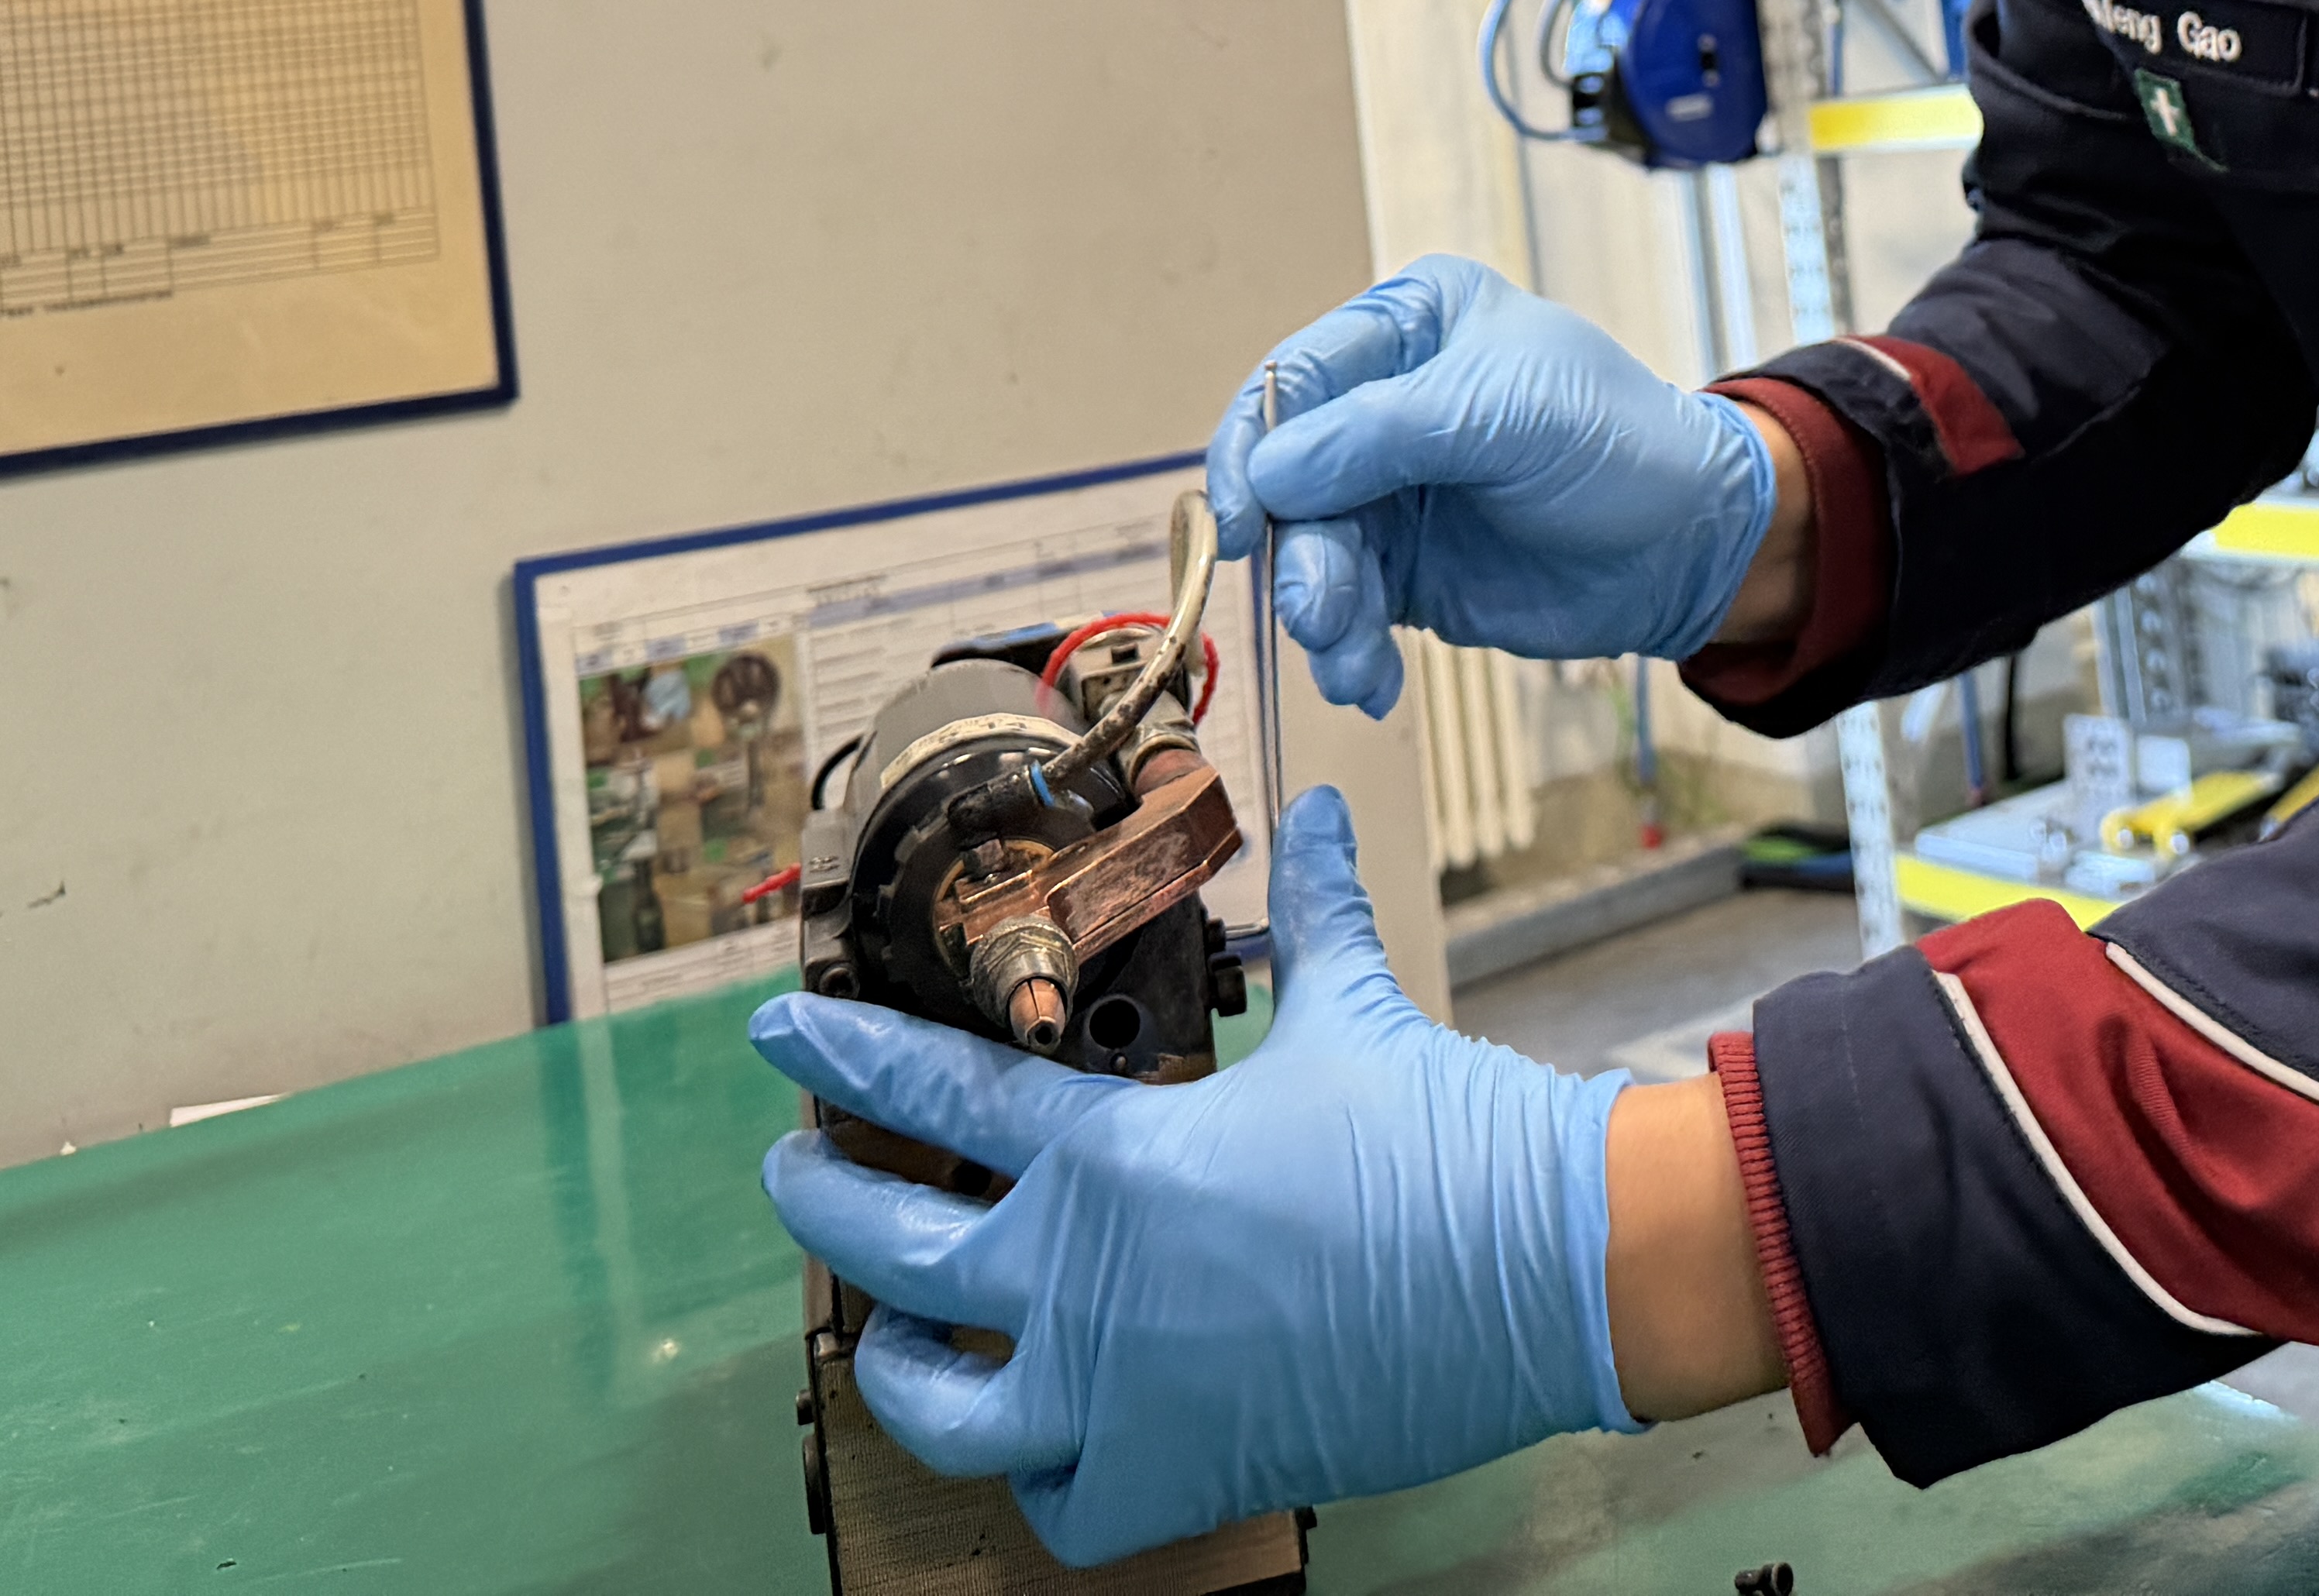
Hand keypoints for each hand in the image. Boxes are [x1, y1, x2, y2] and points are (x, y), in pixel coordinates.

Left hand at [754, 789, 1631, 1567]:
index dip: (842, 1053)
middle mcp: (1088, 1275)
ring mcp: (1120, 1387)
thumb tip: (1318, 813)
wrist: (1540, 1269)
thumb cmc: (1443, 1146)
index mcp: (1118, 1155)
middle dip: (819, 1201)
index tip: (778, 1033)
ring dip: (899, 1371)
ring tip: (887, 1339)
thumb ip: (1311, 915)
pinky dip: (1041, 1482)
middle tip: (793, 1173)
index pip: (936, 1086)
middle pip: (889, 1247)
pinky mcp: (1176, 1473)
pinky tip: (1041, 1448)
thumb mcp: (1355, 1010)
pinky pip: (1058, 1504)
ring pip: (939, 1410)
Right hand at [1207, 256, 1777, 716]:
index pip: (1293, 380)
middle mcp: (1382, 406)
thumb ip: (1382, 434)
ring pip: (1308, 553)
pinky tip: (1373, 681)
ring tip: (1354, 662)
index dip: (1253, 450)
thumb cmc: (1619, 443)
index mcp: (1407, 328)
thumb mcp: (1505, 413)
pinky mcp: (1403, 570)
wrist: (1691, 544)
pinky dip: (1349, 651)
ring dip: (1321, 615)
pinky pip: (1344, 610)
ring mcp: (1388, 492)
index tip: (1245, 522)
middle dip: (1299, 553)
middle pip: (1287, 479)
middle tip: (1319, 613)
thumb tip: (1268, 473)